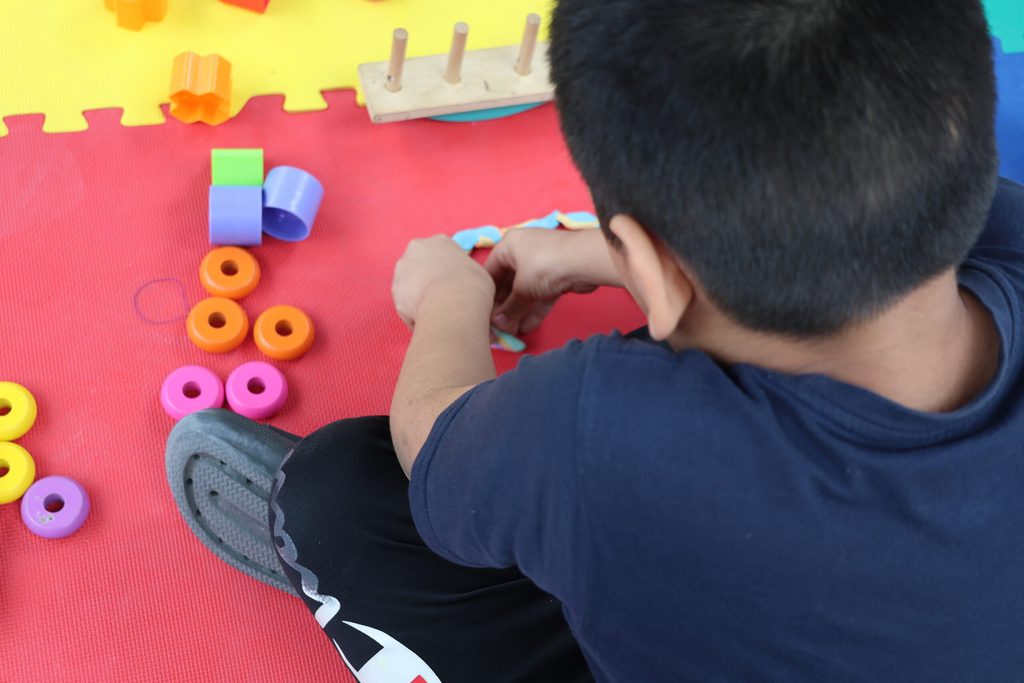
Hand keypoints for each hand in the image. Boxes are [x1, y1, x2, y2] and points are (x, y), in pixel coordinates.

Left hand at [392, 235, 494, 327]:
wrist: (454, 302)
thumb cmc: (473, 286)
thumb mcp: (477, 272)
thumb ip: (464, 271)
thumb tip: (464, 282)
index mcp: (440, 241)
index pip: (439, 255)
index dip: (446, 272)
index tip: (453, 286)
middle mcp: (416, 248)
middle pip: (420, 267)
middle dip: (427, 281)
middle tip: (442, 299)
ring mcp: (402, 268)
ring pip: (410, 286)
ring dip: (419, 298)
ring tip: (436, 313)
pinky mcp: (394, 290)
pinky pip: (405, 305)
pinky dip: (415, 314)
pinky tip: (428, 320)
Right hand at [484, 228, 617, 334]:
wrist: (585, 260)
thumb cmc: (544, 265)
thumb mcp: (522, 288)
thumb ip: (510, 308)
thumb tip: (499, 325)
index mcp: (508, 246)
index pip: (490, 272)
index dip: (487, 295)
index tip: (484, 314)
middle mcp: (522, 252)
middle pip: (508, 283)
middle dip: (505, 307)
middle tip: (500, 328)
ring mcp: (540, 264)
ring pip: (525, 291)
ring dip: (519, 311)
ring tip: (512, 332)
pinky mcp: (556, 276)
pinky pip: (540, 294)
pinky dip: (534, 309)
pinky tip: (527, 327)